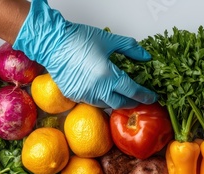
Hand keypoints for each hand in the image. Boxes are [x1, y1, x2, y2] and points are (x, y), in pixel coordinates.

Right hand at [13, 0, 156, 108]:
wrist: (51, 42)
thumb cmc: (78, 39)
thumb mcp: (109, 40)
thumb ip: (130, 48)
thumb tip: (145, 56)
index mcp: (108, 75)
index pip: (132, 91)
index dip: (145, 95)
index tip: (152, 96)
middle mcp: (97, 89)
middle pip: (120, 103)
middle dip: (132, 102)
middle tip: (138, 98)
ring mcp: (84, 94)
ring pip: (105, 105)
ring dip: (116, 101)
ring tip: (122, 95)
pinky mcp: (73, 96)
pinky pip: (92, 102)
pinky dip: (100, 99)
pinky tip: (104, 92)